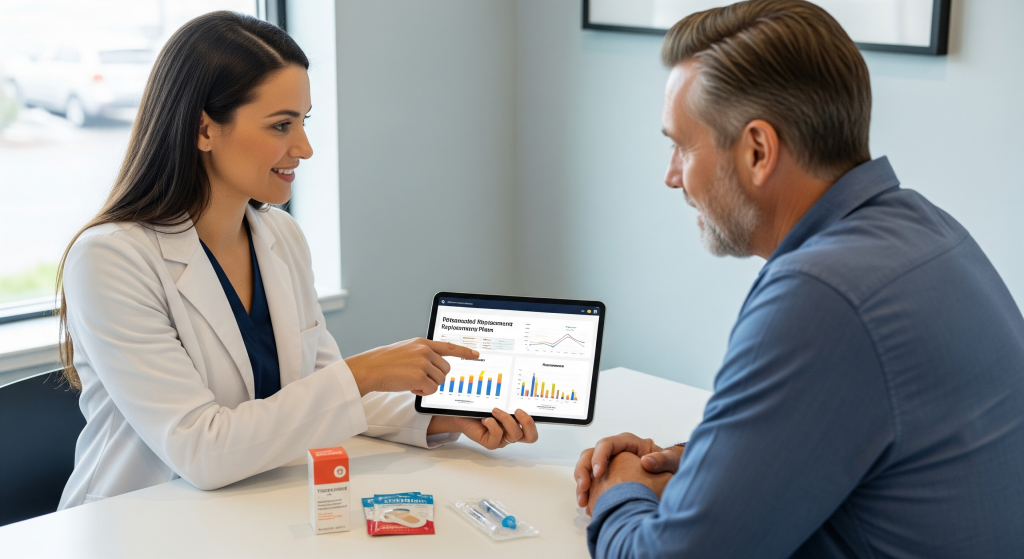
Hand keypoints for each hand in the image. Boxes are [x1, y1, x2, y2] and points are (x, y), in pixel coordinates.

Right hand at [345, 338, 477, 395]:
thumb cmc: (384, 363)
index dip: (464, 352)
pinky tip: (410, 387)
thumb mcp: (406, 350)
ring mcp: (423, 363)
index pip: (449, 346)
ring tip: (410, 381)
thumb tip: (436, 364)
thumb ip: (422, 353)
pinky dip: (422, 392)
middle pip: (445, 369)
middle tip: (419, 379)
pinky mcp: (419, 376)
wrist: (369, 369)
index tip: (476, 354)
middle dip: (435, 377)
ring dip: (428, 386)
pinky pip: (431, 390)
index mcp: (422, 343)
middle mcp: (425, 351)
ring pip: (440, 381)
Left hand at [427, 408, 538, 449]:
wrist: (462, 415)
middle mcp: (512, 433)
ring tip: (495, 410)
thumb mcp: (497, 401)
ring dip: (506, 419)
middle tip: (517, 410)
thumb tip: (514, 385)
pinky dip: (493, 425)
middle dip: (527, 423)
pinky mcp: (491, 443)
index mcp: (517, 424)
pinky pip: (497, 436)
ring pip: (514, 434)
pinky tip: (485, 418)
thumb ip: (508, 399)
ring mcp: (502, 439)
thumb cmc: (480, 407)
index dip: (535, 421)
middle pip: (531, 437)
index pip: (533, 429)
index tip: (526, 405)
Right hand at [585, 452, 673, 514]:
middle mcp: (615, 451)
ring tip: (583, 502)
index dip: (599, 457)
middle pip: (590, 454)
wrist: (671, 477)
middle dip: (583, 471)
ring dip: (582, 485)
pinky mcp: (606, 477)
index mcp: (627, 443)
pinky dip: (587, 494)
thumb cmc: (670, 465)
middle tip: (584, 488)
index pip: (606, 444)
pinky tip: (589, 507)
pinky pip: (591, 483)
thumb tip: (645, 461)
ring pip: (586, 468)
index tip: (598, 474)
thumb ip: (662, 459)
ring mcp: (609, 464)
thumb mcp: (671, 461)